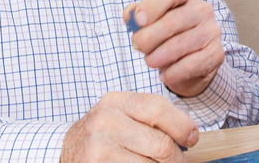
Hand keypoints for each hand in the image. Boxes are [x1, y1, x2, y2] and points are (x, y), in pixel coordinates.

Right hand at [60, 91, 197, 161]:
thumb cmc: (104, 135)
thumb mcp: (122, 116)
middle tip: (178, 162)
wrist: (66, 151)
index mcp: (117, 101)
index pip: (159, 108)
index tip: (192, 138)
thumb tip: (190, 134)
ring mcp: (99, 146)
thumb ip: (151, 119)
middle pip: (160, 143)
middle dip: (176, 158)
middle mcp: (106, 120)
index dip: (182, 125)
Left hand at [124, 0, 224, 96]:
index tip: (137, 21)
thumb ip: (137, 16)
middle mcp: (202, 9)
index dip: (152, 5)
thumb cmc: (166, 37)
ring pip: (179, 45)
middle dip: (148, 37)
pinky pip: (190, 65)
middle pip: (172, 21)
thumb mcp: (150, 23)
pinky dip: (172, 73)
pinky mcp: (216, 53)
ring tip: (150, 61)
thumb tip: (129, 15)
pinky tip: (166, 75)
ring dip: (157, 57)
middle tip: (137, 46)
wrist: (192, 63)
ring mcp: (212, 31)